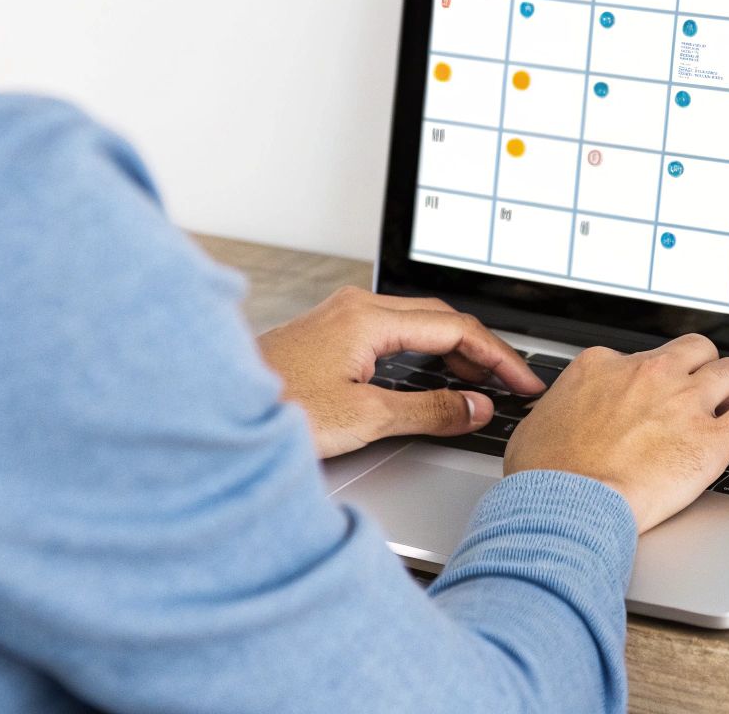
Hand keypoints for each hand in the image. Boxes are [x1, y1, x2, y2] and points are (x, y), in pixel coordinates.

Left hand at [258, 286, 543, 458]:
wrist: (206, 409)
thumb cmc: (270, 409)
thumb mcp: (362, 418)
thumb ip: (429, 411)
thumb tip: (475, 408)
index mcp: (368, 319)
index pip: (455, 330)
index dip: (497, 358)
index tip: (522, 382)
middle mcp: (354, 308)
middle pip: (440, 320)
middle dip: (482, 351)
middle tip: (511, 383)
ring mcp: (339, 319)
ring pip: (416, 325)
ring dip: (453, 352)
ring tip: (480, 383)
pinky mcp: (327, 337)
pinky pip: (392, 334)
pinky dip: (423, 354)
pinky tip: (429, 376)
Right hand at [504, 334, 728, 532]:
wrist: (567, 506)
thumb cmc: (546, 475)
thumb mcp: (539, 423)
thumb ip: (563, 407)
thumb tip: (559, 415)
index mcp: (606, 366)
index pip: (645, 356)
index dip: (652, 380)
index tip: (652, 398)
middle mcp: (651, 375)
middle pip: (697, 349)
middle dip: (701, 369)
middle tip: (698, 395)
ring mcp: (685, 402)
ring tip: (726, 410)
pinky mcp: (711, 439)